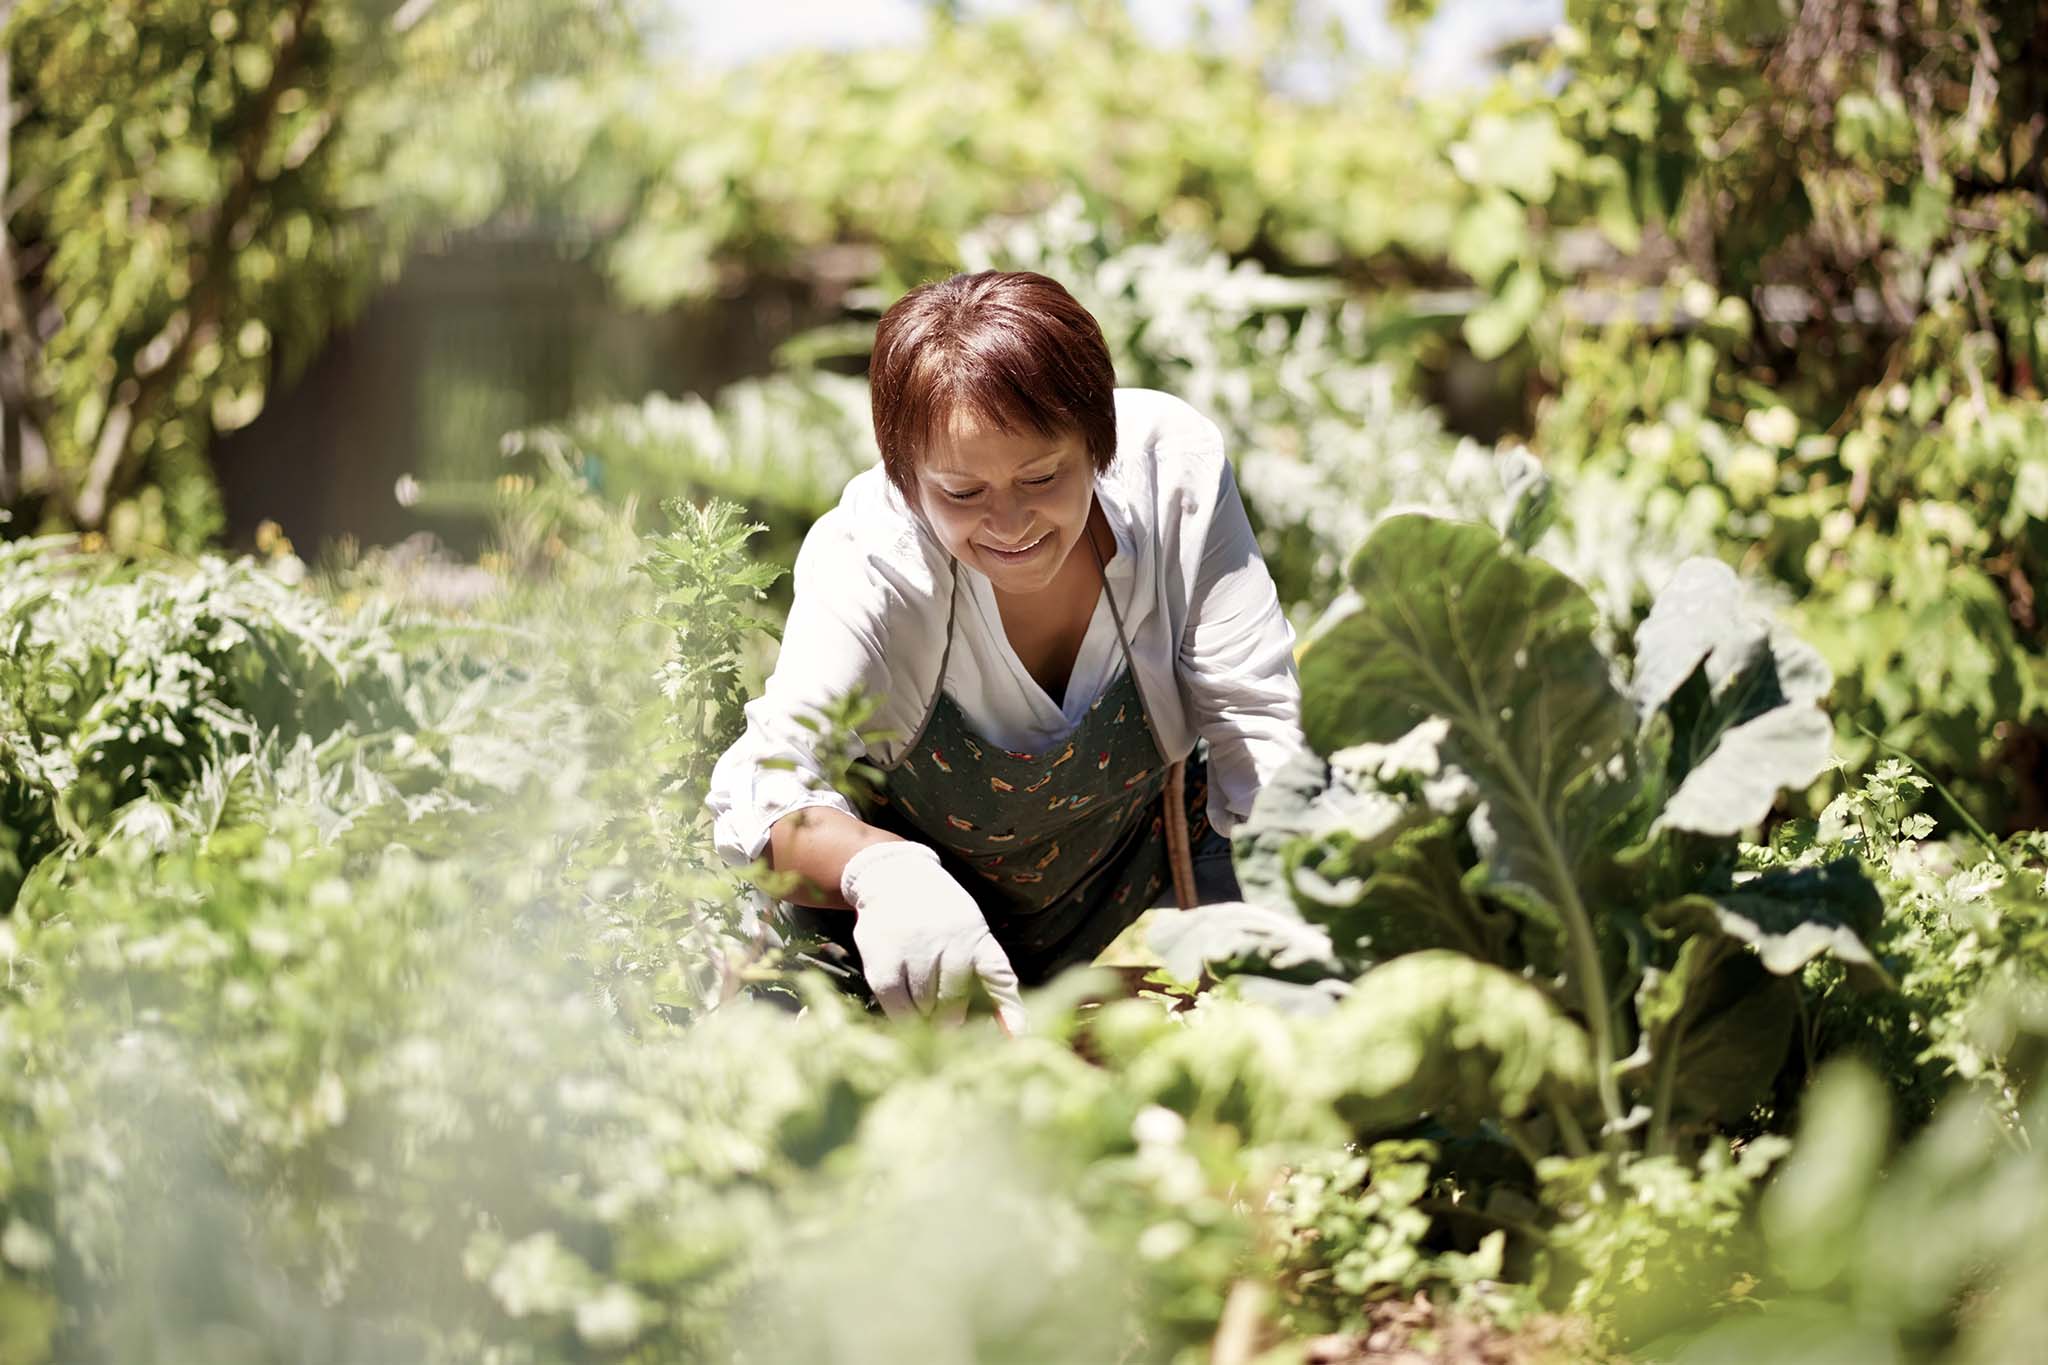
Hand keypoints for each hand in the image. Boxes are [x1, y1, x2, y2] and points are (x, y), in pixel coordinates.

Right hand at [840, 841, 1027, 1032]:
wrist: (893, 876)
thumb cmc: (939, 915)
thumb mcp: (969, 930)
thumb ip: (988, 974)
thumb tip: (1011, 1030)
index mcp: (976, 935)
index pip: (997, 974)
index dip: (1009, 1008)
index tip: (1019, 1036)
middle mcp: (948, 941)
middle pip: (955, 1001)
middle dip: (952, 1016)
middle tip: (947, 1019)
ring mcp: (914, 951)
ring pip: (926, 1008)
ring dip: (925, 1014)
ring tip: (922, 999)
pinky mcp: (884, 962)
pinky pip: (898, 1007)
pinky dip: (904, 1016)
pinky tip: (906, 1009)